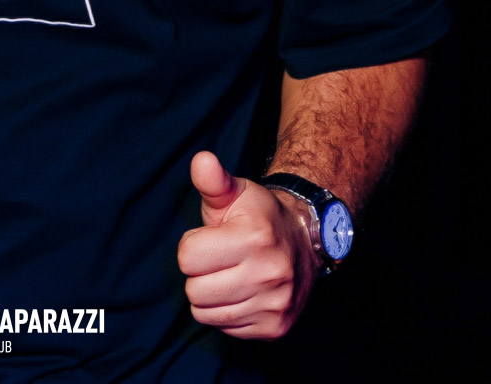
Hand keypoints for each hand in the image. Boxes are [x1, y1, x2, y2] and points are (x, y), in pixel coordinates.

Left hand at [177, 151, 316, 339]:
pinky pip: (225, 329)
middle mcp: (270, 273)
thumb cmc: (257, 216)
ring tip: (230, 275)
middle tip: (221, 259)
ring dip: (210, 296)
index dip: (193, 245)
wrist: (303, 241)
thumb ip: (212, 180)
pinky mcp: (275, 327)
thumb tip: (201, 160)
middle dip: (199, 273)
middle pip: (194, 290)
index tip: (213, 238)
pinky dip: (227, 313)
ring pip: (206, 314)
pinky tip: (243, 292)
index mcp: (254, 236)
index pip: (187, 257)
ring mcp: (275, 303)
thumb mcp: (235, 192)